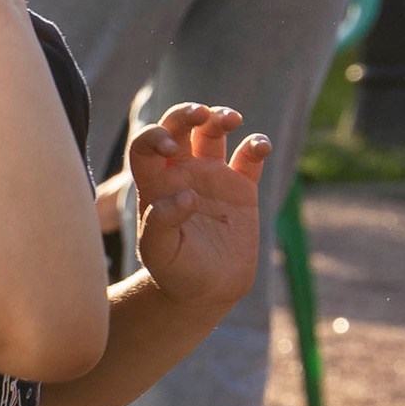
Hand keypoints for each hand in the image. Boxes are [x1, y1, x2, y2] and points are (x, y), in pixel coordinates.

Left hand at [127, 104, 269, 313]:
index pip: (145, 146)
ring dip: (221, 117)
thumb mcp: (160, 254)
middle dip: (187, 113)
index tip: (169, 146)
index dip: (153, 136)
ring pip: (213, 132)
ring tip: (232, 119)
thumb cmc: (175, 273)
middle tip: (201, 114)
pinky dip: (257, 145)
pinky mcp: (241, 188)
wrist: (206, 292)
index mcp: (155, 184)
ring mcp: (212, 178)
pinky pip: (250, 158)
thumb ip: (161, 223)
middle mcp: (181, 173)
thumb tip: (185, 194)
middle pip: (178, 127)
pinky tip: (260, 147)